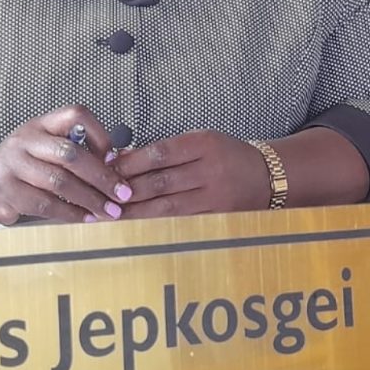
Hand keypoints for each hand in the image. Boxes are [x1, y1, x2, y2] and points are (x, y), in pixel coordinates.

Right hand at [0, 107, 127, 223]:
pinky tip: (84, 218)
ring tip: (108, 212)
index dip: (100, 134)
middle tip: (122, 193)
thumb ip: (70, 151)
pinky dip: (70, 214)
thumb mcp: (40, 149)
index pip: (75, 114)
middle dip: (102, 177)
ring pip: (61, 182)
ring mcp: (13, 164)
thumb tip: (116, 165)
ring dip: (90, 200)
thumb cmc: (17, 169)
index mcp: (39, 124)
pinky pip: (46, 204)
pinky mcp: (7, 190)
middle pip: (71, 154)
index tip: (115, 157)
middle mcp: (24, 139)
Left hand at [111, 131, 271, 218]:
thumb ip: (165, 151)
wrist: (269, 176)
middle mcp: (210, 170)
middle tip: (100, 196)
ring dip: (136, 212)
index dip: (130, 163)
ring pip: (167, 207)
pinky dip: (156, 225)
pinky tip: (136, 227)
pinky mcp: (217, 218)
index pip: (159, 154)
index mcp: (204, 145)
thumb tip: (122, 160)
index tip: (107, 169)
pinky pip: (181, 223)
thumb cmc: (227, 155)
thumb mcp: (200, 142)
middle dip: (127, 190)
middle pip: (160, 182)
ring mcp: (215, 197)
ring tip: (111, 214)